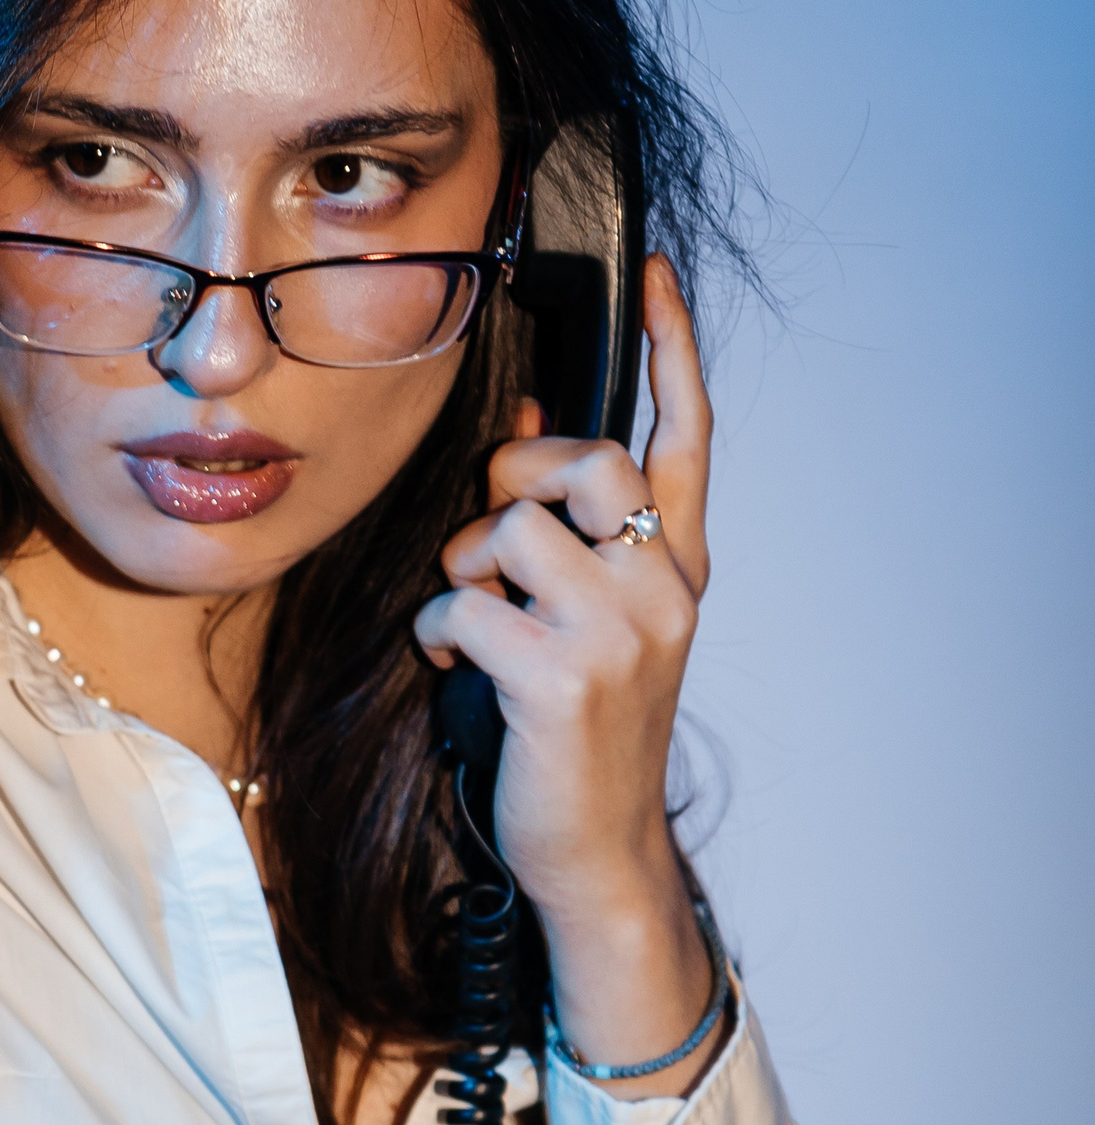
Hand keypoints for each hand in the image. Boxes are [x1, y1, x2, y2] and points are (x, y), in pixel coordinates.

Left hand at [412, 257, 721, 1094]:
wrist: (596, 850)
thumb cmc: (582, 733)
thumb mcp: (593, 619)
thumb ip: (572, 528)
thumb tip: (529, 429)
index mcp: (679, 567)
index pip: (687, 436)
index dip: (671, 349)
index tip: (652, 274)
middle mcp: (664, 590)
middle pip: (586, 462)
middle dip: (515, 484)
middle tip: (494, 542)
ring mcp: (620, 634)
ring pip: (508, 534)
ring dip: (463, 574)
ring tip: (473, 627)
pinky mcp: (560, 678)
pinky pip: (462, 605)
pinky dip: (437, 634)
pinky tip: (454, 671)